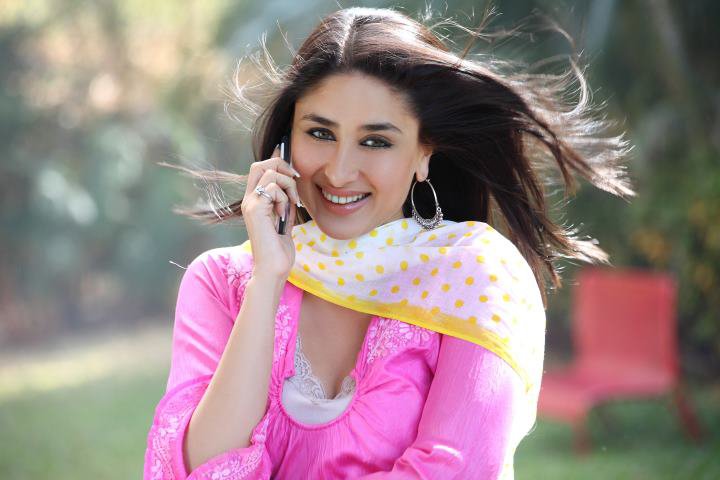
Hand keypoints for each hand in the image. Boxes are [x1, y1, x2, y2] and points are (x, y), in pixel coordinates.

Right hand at [240, 144, 302, 280]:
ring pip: (271, 173)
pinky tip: (283, 215)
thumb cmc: (279, 250)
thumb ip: (285, 203)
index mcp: (254, 201)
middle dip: (282, 167)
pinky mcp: (255, 209)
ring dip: (288, 185)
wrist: (274, 268)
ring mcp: (250, 204)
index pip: (260, 169)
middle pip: (261, 164)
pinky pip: (273, 188)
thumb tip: (292, 186)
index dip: (278, 164)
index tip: (294, 174)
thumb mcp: (285, 220)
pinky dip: (284, 198)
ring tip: (291, 204)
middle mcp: (249, 200)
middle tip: (295, 181)